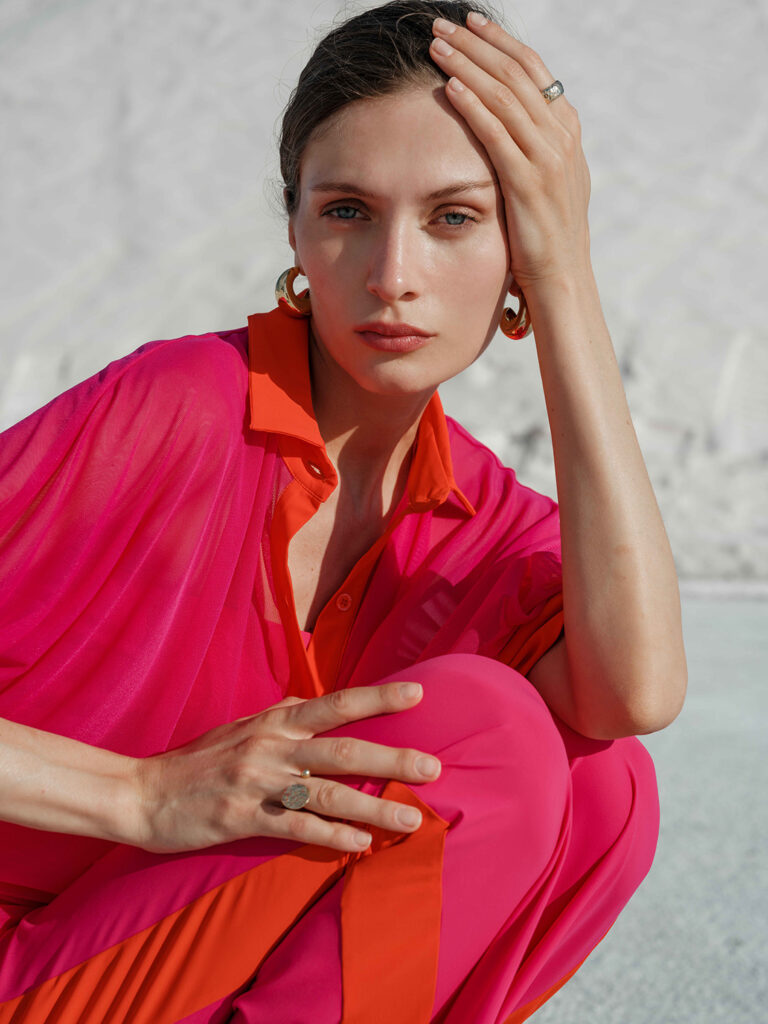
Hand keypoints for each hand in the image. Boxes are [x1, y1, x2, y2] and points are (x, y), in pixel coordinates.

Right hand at [131, 682, 441, 854]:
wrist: (142, 792)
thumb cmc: (199, 760)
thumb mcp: (244, 727)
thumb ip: (283, 717)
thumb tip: (320, 706)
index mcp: (274, 720)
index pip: (336, 704)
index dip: (378, 699)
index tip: (418, 696)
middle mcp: (271, 746)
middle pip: (343, 750)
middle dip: (392, 758)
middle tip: (434, 768)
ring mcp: (257, 783)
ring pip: (327, 794)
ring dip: (372, 808)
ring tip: (410, 820)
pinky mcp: (242, 818)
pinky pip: (295, 829)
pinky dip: (330, 838)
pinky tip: (359, 846)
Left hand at [430, 12, 591, 290]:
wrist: (561, 279)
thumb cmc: (545, 237)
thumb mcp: (548, 183)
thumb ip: (534, 149)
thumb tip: (511, 123)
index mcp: (565, 131)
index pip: (532, 70)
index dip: (499, 42)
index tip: (470, 24)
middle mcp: (561, 137)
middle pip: (515, 73)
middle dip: (475, 44)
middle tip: (441, 24)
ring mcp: (547, 158)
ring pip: (504, 96)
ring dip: (467, 65)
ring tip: (436, 45)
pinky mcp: (528, 183)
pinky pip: (497, 134)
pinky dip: (473, 107)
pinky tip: (449, 87)